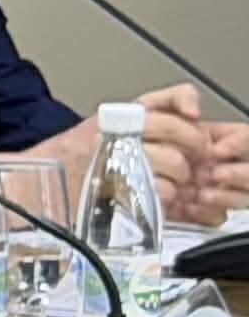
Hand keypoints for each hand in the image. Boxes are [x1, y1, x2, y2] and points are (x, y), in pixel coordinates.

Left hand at [126, 85, 247, 222]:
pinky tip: (187, 207)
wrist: (83, 165)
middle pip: (248, 170)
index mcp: (207, 137)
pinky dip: (204, 213)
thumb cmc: (115, 136)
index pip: (244, 139)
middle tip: (211, 173)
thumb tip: (194, 111)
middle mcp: (210, 163)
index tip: (216, 148)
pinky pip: (215, 217)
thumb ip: (175, 98)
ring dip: (223, 194)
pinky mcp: (191, 213)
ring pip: (238, 195)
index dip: (240, 143)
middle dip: (236, 173)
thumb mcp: (145, 107)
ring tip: (197, 191)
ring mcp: (203, 188)